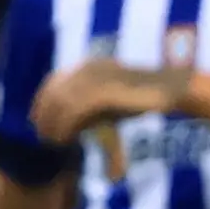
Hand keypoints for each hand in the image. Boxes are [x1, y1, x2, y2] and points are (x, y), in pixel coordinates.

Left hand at [31, 60, 183, 145]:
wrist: (170, 89)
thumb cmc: (141, 96)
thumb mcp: (111, 102)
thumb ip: (90, 108)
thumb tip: (71, 126)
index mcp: (86, 66)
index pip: (52, 84)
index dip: (41, 105)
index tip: (39, 126)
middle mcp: (86, 68)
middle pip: (52, 93)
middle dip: (44, 117)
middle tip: (44, 138)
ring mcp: (96, 77)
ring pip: (61, 102)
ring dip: (52, 124)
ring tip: (53, 142)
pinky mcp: (105, 90)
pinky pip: (76, 110)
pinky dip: (66, 126)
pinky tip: (67, 139)